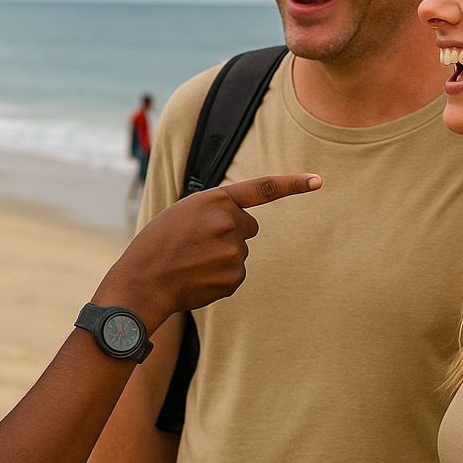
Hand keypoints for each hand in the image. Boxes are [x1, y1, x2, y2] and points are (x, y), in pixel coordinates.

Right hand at [96, 173, 320, 330]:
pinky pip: (235, 274)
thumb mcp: (182, 213)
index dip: (292, 184)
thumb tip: (242, 224)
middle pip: (247, 226)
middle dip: (230, 233)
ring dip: (221, 257)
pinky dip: (220, 277)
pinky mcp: (234, 276)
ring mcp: (234, 251)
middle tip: (198, 244)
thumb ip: (214, 210)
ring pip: (239, 252)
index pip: (262, 189)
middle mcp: (229, 222)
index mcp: (214, 200)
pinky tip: (197, 277)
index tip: (317, 181)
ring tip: (191, 262)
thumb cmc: (157, 244)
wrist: (144, 281)